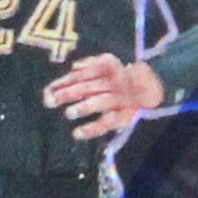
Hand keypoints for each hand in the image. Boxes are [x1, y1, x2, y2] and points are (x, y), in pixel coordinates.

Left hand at [44, 52, 162, 141]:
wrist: (148, 87)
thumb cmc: (118, 77)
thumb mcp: (107, 64)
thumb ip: (88, 65)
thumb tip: (74, 66)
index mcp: (107, 68)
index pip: (83, 74)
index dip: (65, 81)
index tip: (48, 90)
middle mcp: (113, 83)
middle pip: (88, 87)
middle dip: (69, 94)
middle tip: (51, 101)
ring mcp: (118, 100)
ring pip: (100, 103)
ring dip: (84, 107)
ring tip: (68, 113)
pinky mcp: (123, 116)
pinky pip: (107, 123)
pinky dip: (92, 129)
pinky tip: (77, 134)